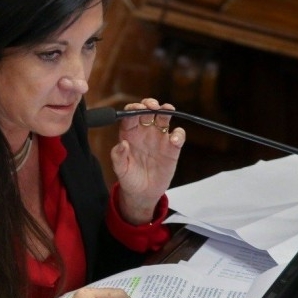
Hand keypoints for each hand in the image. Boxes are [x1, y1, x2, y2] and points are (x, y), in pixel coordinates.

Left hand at [110, 98, 184, 224]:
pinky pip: (178, 136)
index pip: (130, 115)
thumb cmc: (129, 178)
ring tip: (167, 110)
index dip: (133, 109)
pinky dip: (179, 134)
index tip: (136, 109)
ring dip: (166, 110)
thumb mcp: (120, 170)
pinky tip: (175, 139)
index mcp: (129, 133)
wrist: (143, 193)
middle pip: (148, 111)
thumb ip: (118, 156)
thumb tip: (122, 144)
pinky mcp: (172, 148)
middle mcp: (144, 132)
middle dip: (150, 104)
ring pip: (164, 118)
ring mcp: (159, 138)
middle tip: (152, 106)